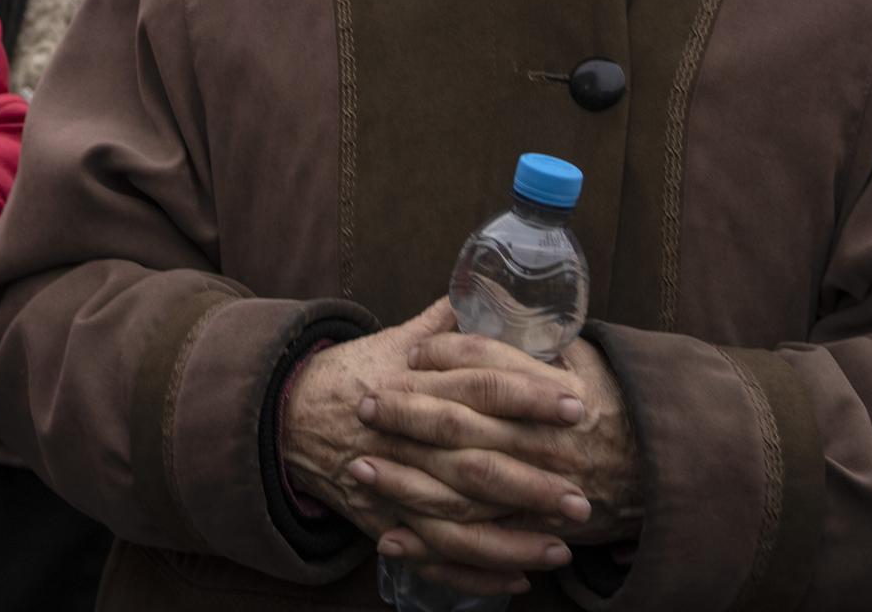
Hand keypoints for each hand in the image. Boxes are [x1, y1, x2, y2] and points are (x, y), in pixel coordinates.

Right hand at [283, 302, 587, 597]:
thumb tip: (490, 291)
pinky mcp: (382, 522)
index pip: (479, 388)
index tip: (576, 406)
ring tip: (561, 548)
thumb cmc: (353, 374)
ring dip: (511, 540)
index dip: (529, 396)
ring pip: (456, 522)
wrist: (287, 413)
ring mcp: (391, 487)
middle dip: (531, 483)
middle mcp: (403, 440)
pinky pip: (430, 557)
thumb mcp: (397, 340)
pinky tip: (515, 580)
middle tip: (584, 495)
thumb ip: (449, 322)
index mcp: (413, 386)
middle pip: (473, 464)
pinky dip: (472, 573)